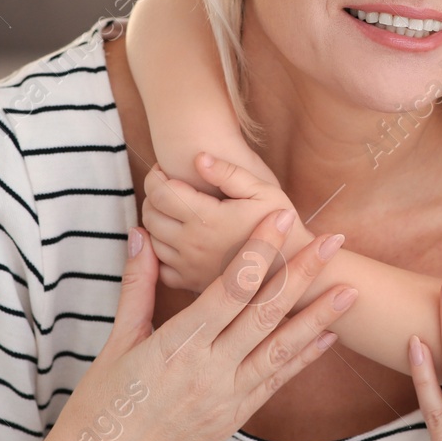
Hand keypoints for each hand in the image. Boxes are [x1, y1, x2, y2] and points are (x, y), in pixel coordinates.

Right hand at [52, 210, 355, 440]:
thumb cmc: (100, 404)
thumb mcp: (116, 341)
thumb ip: (137, 286)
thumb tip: (142, 235)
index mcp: (176, 345)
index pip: (229, 287)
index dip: (260, 250)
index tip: (283, 218)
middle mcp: (207, 371)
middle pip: (265, 313)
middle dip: (302, 274)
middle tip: (334, 241)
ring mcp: (225, 398)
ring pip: (281, 349)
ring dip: (318, 317)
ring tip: (350, 289)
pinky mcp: (234, 418)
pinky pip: (275, 382)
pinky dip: (304, 357)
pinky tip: (329, 336)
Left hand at [142, 153, 301, 290]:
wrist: (291, 267)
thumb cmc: (279, 224)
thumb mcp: (263, 191)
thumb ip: (229, 173)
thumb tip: (199, 157)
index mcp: (207, 218)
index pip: (159, 193)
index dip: (156, 176)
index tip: (165, 170)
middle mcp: (192, 244)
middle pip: (149, 214)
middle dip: (153, 196)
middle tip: (169, 187)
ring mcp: (189, 266)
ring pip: (150, 239)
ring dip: (155, 221)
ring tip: (173, 210)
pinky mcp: (191, 283)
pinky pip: (159, 266)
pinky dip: (158, 250)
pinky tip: (175, 238)